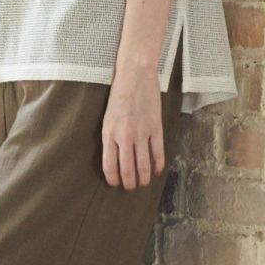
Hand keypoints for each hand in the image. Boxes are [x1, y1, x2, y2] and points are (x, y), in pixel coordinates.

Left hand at [101, 65, 164, 189]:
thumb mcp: (107, 118)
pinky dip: (157, 166)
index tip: (115, 185)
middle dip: (129, 184)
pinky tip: (156, 171)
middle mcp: (125, 136)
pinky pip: (158, 153)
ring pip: (143, 166)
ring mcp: (142, 133)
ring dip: (143, 179)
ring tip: (143, 184)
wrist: (135, 76)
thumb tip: (114, 159)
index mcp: (109, 134)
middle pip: (127, 170)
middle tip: (130, 188)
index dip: (113, 179)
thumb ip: (110, 138)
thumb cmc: (118, 96)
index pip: (110, 166)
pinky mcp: (156, 128)